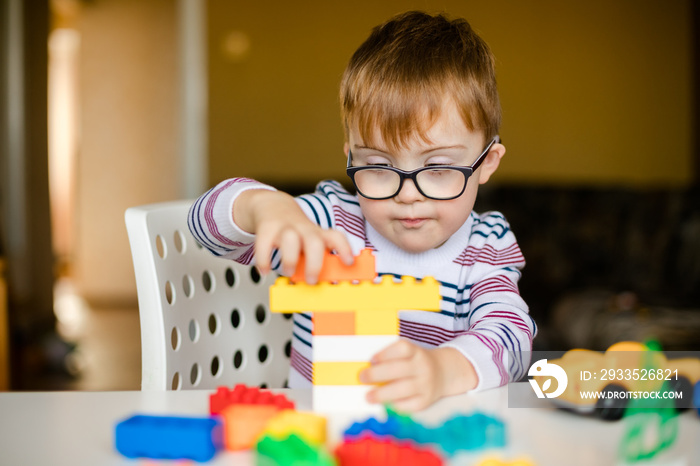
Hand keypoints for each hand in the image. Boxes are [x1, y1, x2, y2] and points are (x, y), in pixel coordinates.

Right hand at [234, 189, 352, 282]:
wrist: (272, 206)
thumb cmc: (295, 231)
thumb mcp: (309, 240)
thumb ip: (315, 258)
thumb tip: (324, 283)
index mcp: (317, 234)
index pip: (335, 237)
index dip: (344, 249)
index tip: (348, 262)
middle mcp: (303, 230)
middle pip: (313, 241)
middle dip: (314, 263)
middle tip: (311, 280)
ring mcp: (284, 228)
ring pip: (290, 239)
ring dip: (289, 259)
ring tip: (288, 271)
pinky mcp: (267, 228)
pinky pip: (264, 243)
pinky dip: (263, 260)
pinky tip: (264, 270)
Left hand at [359, 339, 477, 411]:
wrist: (443, 373)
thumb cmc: (415, 362)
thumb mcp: (409, 353)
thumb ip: (390, 358)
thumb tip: (366, 368)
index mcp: (416, 352)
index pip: (402, 349)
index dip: (386, 354)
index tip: (371, 360)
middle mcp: (423, 367)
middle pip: (399, 370)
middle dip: (378, 374)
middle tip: (362, 377)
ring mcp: (426, 385)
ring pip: (403, 389)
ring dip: (383, 394)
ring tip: (368, 396)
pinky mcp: (425, 401)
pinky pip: (408, 405)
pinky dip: (394, 405)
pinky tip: (384, 404)